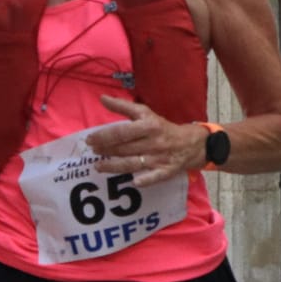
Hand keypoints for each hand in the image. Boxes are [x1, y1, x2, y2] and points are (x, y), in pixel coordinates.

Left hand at [87, 97, 205, 187]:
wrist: (190, 143)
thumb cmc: (161, 127)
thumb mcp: (145, 113)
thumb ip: (123, 107)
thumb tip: (102, 98)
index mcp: (148, 126)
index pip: (122, 131)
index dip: (104, 136)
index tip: (90, 139)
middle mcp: (153, 142)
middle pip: (125, 148)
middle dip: (106, 150)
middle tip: (92, 151)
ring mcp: (159, 158)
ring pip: (133, 163)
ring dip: (114, 166)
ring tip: (98, 166)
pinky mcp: (166, 171)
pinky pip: (155, 177)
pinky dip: (146, 180)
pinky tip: (134, 182)